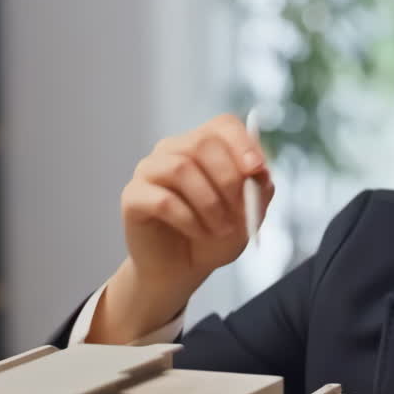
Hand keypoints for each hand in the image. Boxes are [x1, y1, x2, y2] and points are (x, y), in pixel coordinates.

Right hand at [120, 112, 274, 292]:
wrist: (182, 269)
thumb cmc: (216, 235)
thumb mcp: (249, 215)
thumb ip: (258, 190)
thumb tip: (260, 171)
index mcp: (205, 145)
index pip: (223, 124)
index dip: (242, 143)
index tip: (256, 169)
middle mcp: (174, 149)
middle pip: (202, 143)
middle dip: (228, 179)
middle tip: (241, 211)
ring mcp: (149, 170)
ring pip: (180, 168)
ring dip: (209, 203)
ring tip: (221, 229)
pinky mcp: (133, 196)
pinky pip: (162, 200)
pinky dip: (188, 219)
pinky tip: (198, 232)